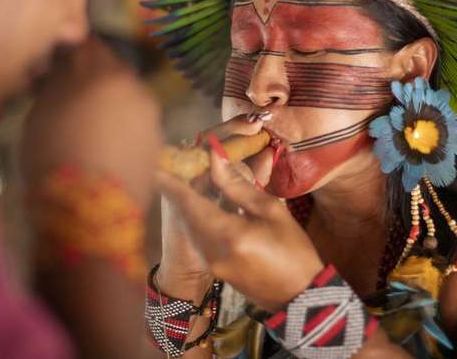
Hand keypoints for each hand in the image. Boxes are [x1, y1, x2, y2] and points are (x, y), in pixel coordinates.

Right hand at [22, 37, 160, 204]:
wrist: (93, 211)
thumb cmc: (55, 156)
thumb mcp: (42, 111)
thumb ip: (58, 81)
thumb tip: (64, 66)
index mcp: (107, 73)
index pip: (89, 46)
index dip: (71, 52)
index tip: (57, 62)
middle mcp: (138, 87)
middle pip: (112, 70)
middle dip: (93, 76)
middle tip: (69, 92)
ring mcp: (152, 116)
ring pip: (127, 97)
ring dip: (110, 101)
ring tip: (87, 121)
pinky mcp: (158, 142)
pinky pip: (135, 123)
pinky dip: (122, 125)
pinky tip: (104, 142)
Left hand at [155, 145, 323, 311]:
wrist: (299, 295)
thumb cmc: (293, 250)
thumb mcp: (270, 210)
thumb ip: (238, 186)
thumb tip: (216, 160)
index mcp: (228, 234)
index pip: (190, 202)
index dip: (172, 183)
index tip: (156, 165)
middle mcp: (212, 250)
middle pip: (189, 212)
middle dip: (186, 189)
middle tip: (188, 165)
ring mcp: (212, 262)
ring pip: (194, 224)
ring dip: (194, 203)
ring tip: (203, 180)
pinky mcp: (216, 268)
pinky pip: (203, 236)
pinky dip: (203, 218)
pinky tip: (215, 204)